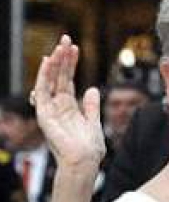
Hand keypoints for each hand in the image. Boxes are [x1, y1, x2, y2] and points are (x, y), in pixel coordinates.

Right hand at [32, 35, 105, 170]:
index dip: (71, 64)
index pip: (68, 80)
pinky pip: (42, 91)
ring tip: (60, 46)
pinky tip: (50, 62)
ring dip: (55, 62)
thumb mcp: (94, 122)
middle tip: (66, 38)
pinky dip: (45, 76)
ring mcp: (50, 109)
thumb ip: (91, 106)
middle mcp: (58, 106)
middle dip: (63, 58)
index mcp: (69, 107)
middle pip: (59, 77)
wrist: (85, 162)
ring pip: (50, 80)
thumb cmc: (90, 148)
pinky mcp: (44, 114)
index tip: (75, 48)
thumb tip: (92, 89)